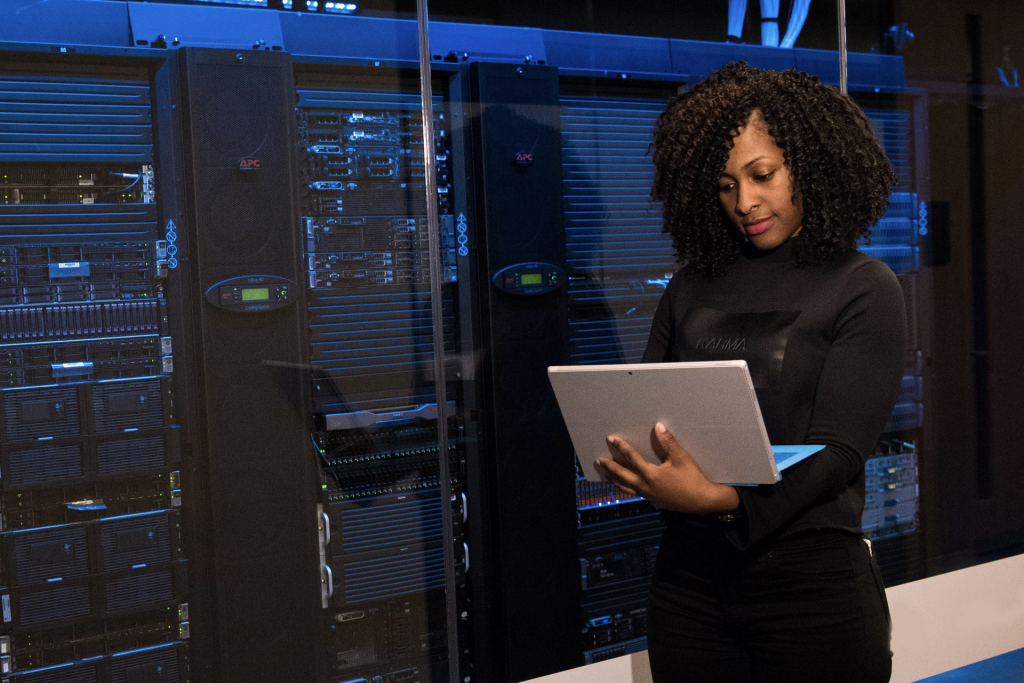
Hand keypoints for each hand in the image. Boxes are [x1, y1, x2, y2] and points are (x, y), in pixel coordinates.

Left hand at [595, 422, 740, 514]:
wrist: (702, 501)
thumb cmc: (692, 478)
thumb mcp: (681, 457)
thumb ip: (668, 442)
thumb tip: (658, 426)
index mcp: (651, 474)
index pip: (631, 458)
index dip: (621, 447)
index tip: (611, 439)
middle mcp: (646, 486)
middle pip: (622, 475)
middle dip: (610, 467)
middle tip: (599, 461)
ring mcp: (648, 495)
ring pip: (626, 488)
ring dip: (615, 480)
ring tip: (605, 474)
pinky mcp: (653, 501)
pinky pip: (634, 493)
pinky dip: (625, 488)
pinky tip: (624, 485)